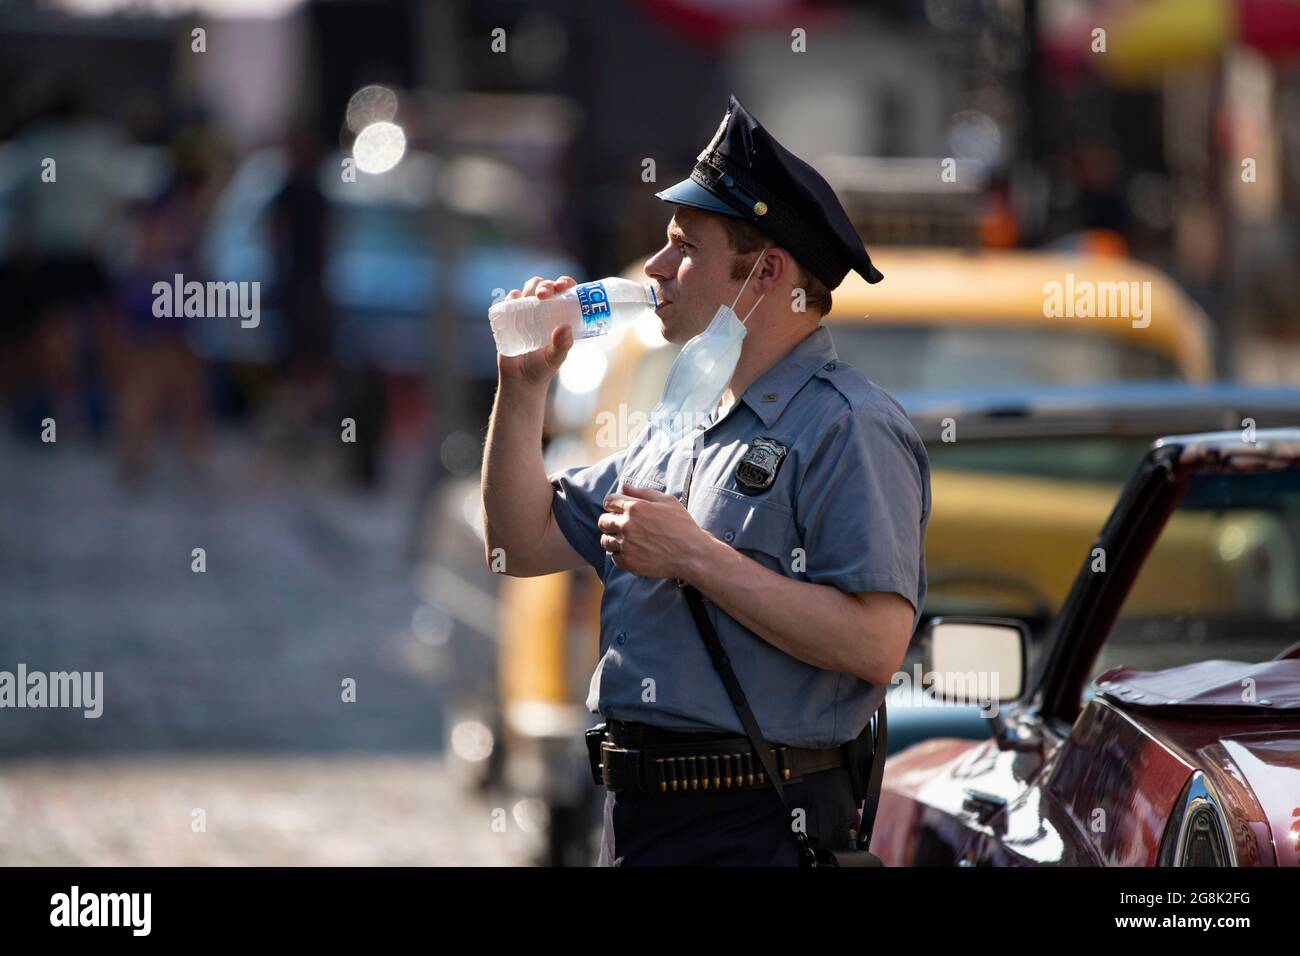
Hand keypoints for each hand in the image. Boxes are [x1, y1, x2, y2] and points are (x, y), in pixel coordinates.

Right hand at [497, 275, 577, 388]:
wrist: (520, 380)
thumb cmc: (543, 368)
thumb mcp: (556, 358)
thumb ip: (562, 345)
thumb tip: (565, 327)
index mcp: (560, 316)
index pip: (565, 292)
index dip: (565, 283)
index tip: (563, 286)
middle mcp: (544, 310)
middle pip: (546, 287)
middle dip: (546, 285)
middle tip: (545, 295)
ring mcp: (526, 312)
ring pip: (528, 289)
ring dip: (531, 287)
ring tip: (533, 296)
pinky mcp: (510, 318)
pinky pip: (509, 301)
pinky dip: (512, 296)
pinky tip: (515, 298)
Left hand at [597, 483, 715, 578]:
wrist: (691, 554)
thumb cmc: (682, 526)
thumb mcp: (667, 501)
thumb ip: (643, 492)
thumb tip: (625, 486)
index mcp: (634, 507)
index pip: (609, 501)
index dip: (614, 505)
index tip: (620, 510)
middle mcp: (626, 525)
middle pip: (603, 521)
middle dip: (610, 521)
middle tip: (623, 526)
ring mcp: (626, 545)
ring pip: (605, 541)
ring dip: (613, 539)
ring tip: (627, 541)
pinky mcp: (629, 562)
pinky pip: (614, 557)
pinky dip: (620, 555)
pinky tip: (632, 552)